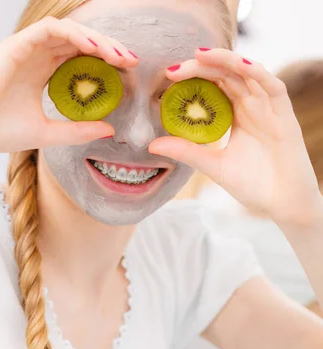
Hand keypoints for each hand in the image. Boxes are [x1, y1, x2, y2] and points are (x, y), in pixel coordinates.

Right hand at [0, 17, 137, 153]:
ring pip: (68, 32)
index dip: (105, 61)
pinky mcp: (17, 44)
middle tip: (131, 61)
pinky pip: (50, 30)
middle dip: (108, 49)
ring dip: (96, 40)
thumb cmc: (4, 132)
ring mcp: (27, 48)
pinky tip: (94, 49)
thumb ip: (78, 130)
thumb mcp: (50, 134)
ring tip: (118, 55)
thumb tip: (109, 131)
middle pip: (79, 42)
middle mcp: (37, 56)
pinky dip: (74, 35)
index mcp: (44, 72)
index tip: (128, 72)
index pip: (80, 58)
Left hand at [149, 48, 321, 224]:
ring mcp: (268, 108)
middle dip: (201, 67)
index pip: (213, 86)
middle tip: (175, 69)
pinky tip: (239, 65)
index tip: (168, 78)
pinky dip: (257, 73)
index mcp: (236, 115)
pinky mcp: (285, 115)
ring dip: (226, 61)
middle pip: (226, 75)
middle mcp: (252, 106)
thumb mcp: (213, 166)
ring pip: (248, 74)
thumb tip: (152, 145)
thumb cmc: (252, 185)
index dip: (193, 77)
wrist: (281, 205)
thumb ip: (187, 152)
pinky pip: (273, 87)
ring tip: (201, 55)